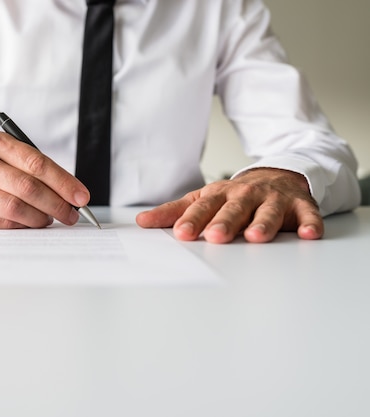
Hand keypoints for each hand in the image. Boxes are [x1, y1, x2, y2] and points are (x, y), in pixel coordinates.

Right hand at [0, 131, 89, 228]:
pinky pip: (3, 223)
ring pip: (15, 207)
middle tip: (71, 215)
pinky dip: (23, 226)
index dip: (63, 182)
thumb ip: (35, 171)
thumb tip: (72, 196)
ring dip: (40, 218)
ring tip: (50, 219)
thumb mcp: (7, 158)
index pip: (36, 163)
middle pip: (28, 187)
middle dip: (56, 204)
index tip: (81, 197)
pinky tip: (30, 224)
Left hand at [136, 168, 322, 242]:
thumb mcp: (203, 199)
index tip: (181, 233)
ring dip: (263, 224)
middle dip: (224, 222)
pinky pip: (307, 214)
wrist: (276, 177)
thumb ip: (174, 212)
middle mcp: (245, 195)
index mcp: (219, 195)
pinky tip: (309, 234)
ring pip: (268, 212)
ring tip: (255, 237)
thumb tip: (141, 221)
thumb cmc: (235, 196)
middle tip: (214, 237)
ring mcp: (273, 199)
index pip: (202, 207)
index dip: (192, 220)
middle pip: (233, 209)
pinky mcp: (300, 205)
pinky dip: (310, 223)